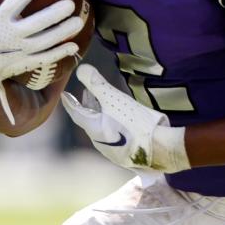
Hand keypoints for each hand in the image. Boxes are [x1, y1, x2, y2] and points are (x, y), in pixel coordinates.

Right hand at [0, 0, 82, 98]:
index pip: (15, 2)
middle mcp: (8, 36)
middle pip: (35, 24)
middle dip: (54, 14)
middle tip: (71, 4)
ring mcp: (17, 52)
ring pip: (44, 43)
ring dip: (62, 33)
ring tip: (78, 22)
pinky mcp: (22, 64)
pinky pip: (44, 59)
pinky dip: (59, 53)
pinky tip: (74, 46)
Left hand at [61, 65, 189, 172]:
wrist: (159, 149)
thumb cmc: (135, 122)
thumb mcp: (115, 99)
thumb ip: (97, 84)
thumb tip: (81, 69)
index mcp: (93, 129)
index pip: (76, 113)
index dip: (70, 102)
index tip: (65, 95)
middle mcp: (99, 142)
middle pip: (89, 121)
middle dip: (88, 107)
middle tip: (87, 95)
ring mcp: (112, 151)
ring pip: (101, 129)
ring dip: (100, 116)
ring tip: (103, 105)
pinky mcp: (126, 155)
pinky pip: (113, 137)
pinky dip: (111, 125)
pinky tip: (120, 122)